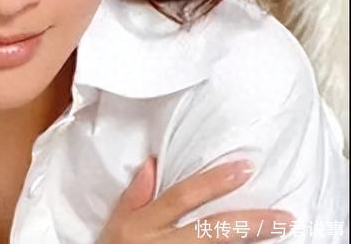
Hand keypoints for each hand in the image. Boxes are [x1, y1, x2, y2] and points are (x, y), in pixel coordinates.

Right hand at [97, 156, 294, 242]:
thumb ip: (135, 195)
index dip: (213, 182)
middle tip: (283, 216)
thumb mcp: (116, 223)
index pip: (182, 197)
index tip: (244, 169)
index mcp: (145, 225)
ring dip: (250, 243)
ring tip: (280, 231)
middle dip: (248, 222)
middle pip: (212, 231)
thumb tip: (153, 163)